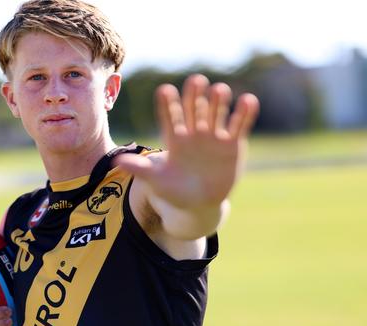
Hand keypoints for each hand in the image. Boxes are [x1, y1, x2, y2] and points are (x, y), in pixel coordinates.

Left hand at [115, 74, 258, 208]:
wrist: (199, 204)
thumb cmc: (174, 191)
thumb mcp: (157, 181)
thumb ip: (140, 169)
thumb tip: (117, 162)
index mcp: (175, 138)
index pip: (170, 117)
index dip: (168, 105)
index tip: (164, 90)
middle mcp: (194, 133)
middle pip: (194, 110)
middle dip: (194, 96)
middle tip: (195, 80)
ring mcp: (214, 137)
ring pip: (216, 114)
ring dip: (218, 102)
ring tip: (220, 90)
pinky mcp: (232, 144)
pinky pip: (238, 126)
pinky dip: (244, 114)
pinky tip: (249, 100)